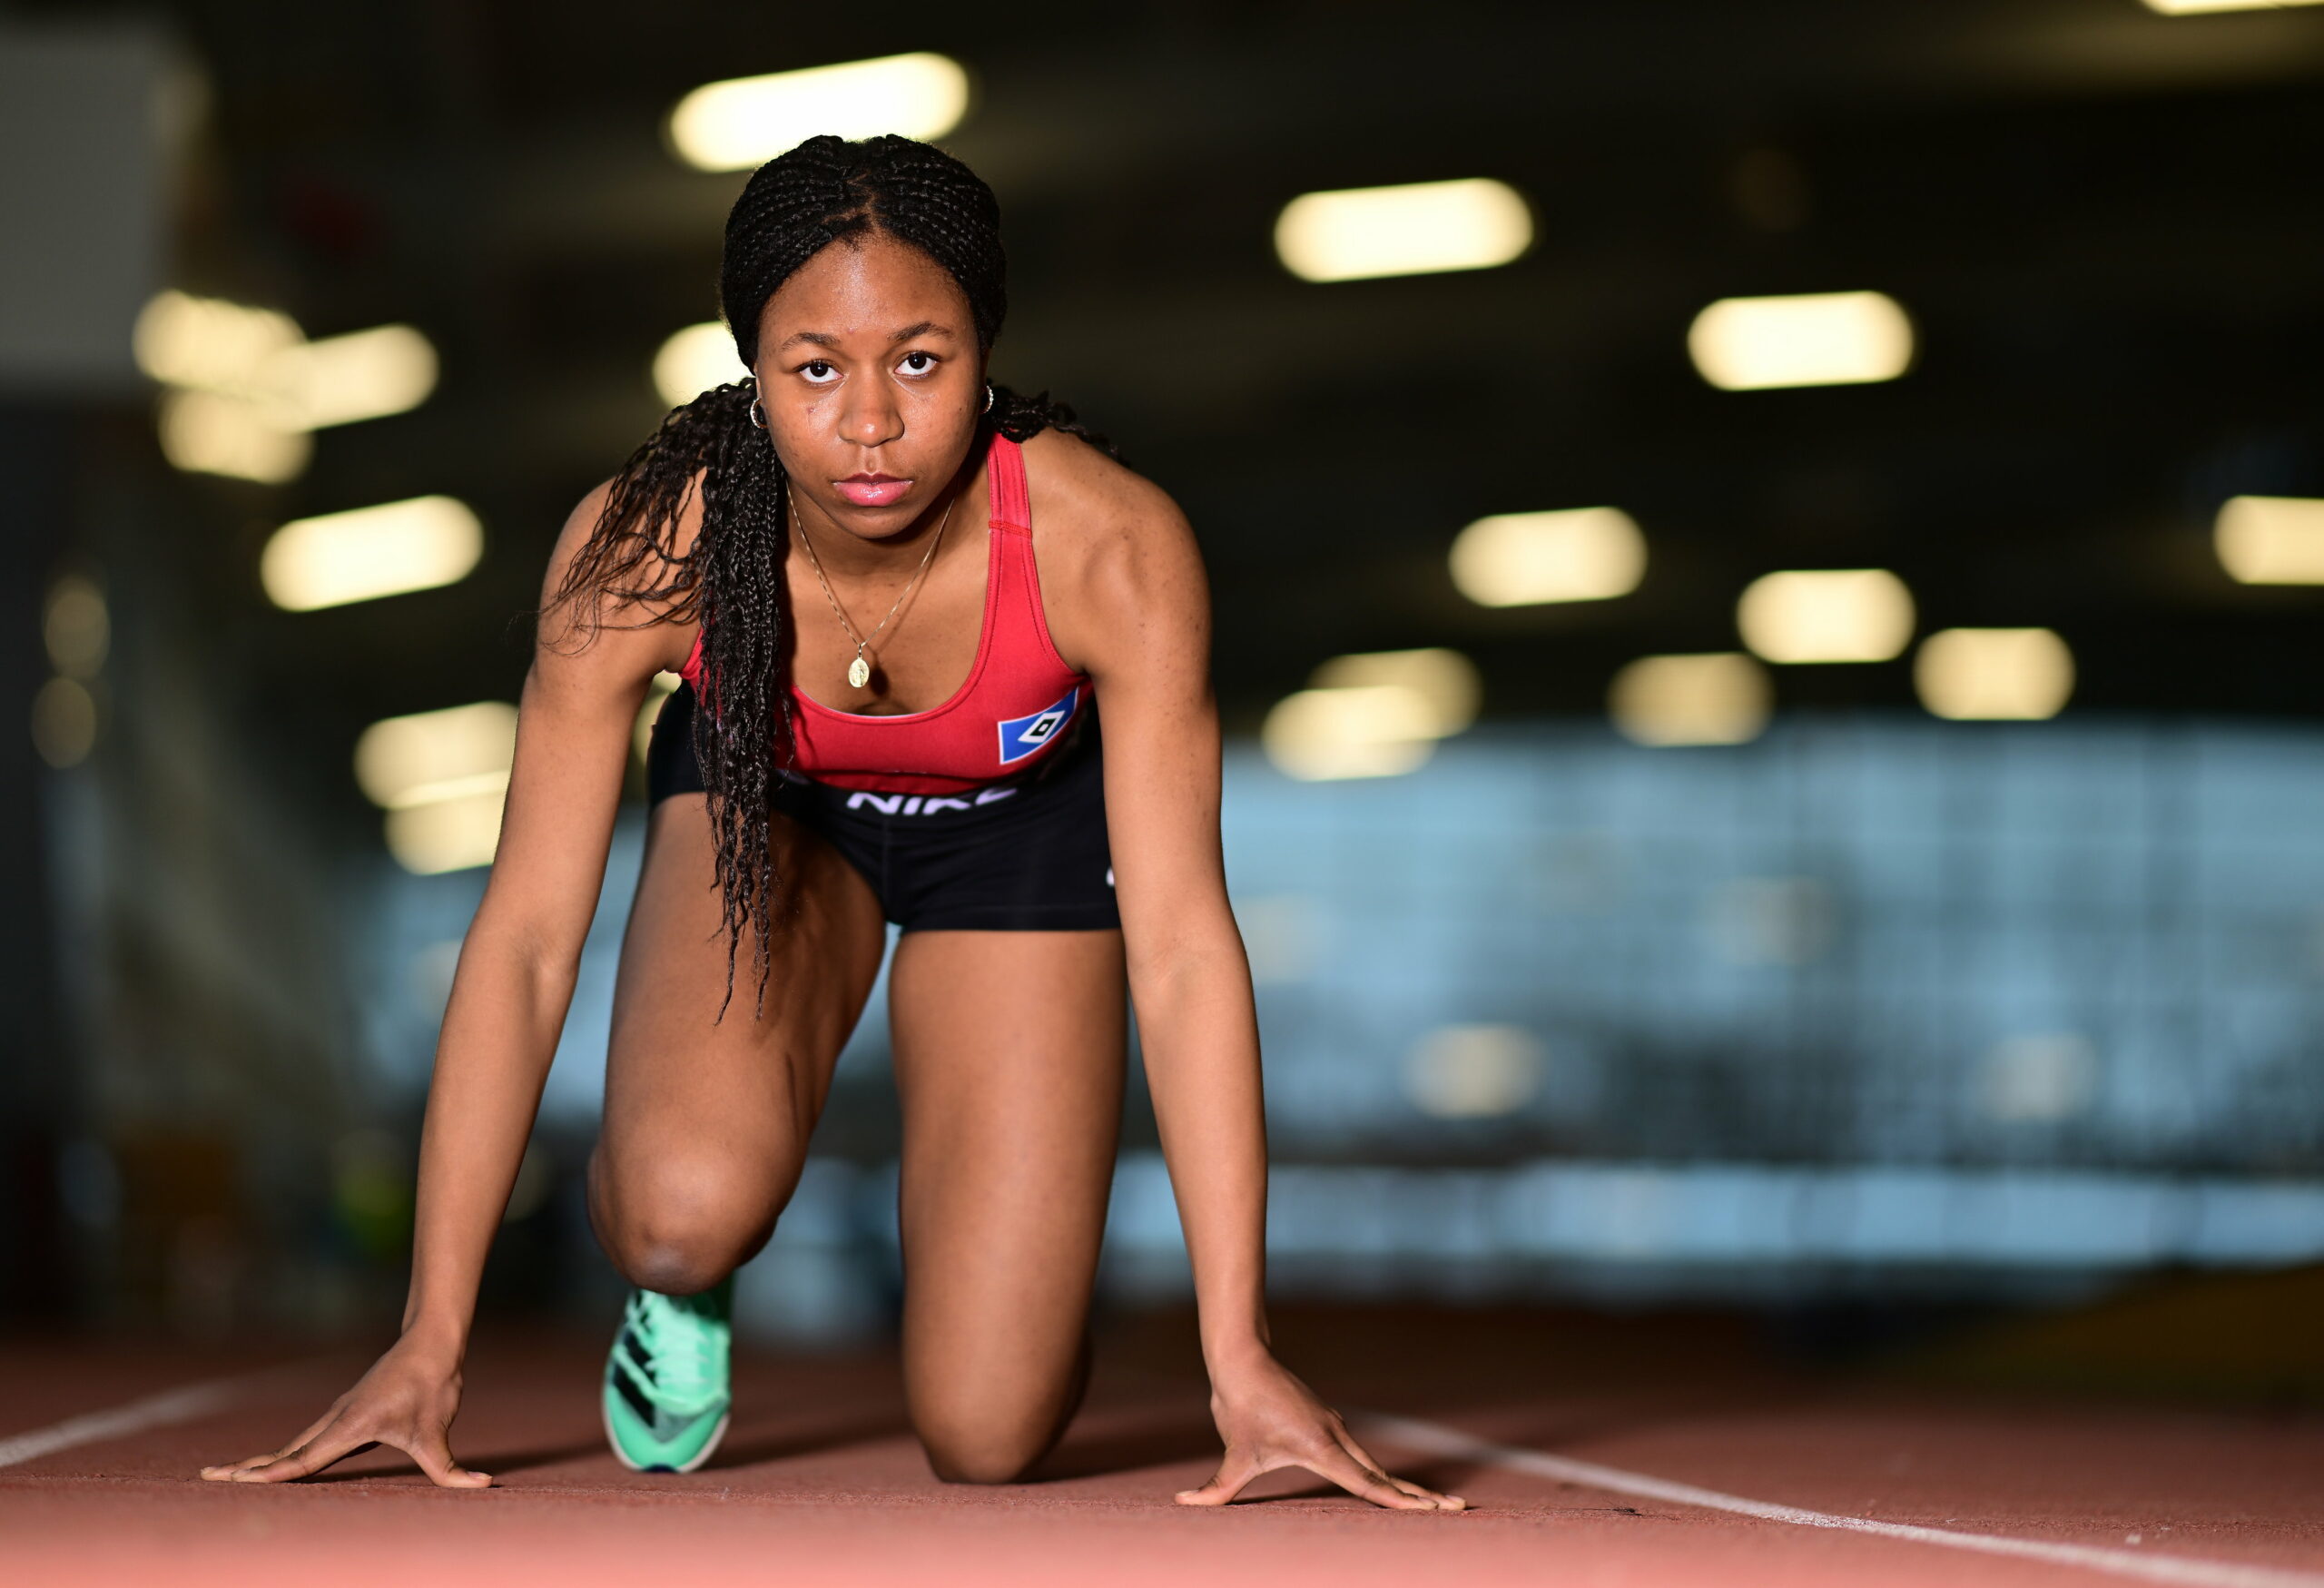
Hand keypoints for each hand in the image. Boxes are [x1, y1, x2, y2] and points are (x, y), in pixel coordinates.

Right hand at [200, 1334, 489, 1486]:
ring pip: (293, 1442)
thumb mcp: (439, 1429)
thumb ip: (451, 1467)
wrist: (432, 1341)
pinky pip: (308, 1437)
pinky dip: (284, 1451)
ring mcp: (338, 1413)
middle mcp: (336, 1419)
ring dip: (261, 1460)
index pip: (303, 1458)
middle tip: (207, 1477)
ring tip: (228, 1475)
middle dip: (247, 1467)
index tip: (237, 1482)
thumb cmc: (433, 1383)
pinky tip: (276, 1462)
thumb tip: (483, 1486)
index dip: (272, 1474)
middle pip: (285, 1450)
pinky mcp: (346, 1412)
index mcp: (349, 1425)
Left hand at [1176, 1352, 1463, 1510]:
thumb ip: (1216, 1488)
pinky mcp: (1328, 1424)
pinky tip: (1393, 1488)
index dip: (1399, 1501)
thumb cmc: (1239, 1405)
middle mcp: (1336, 1438)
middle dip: (1420, 1497)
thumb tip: (1184, 1503)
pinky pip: (1361, 1455)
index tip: (1431, 1511)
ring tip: (1435, 1505)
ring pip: (1376, 1465)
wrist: (1242, 1360)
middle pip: (1385, 1476)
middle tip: (1458, 1509)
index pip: (1368, 1483)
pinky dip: (1382, 1474)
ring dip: (1405, 1487)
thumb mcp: (1232, 1453)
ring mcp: (1335, 1429)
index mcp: (1321, 1448)